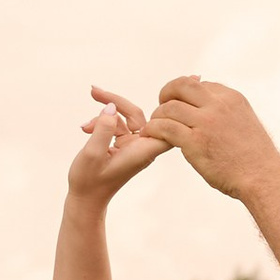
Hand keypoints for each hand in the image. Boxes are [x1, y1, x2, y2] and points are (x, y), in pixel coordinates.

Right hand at [66, 83, 170, 203]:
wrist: (84, 200)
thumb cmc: (88, 181)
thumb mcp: (92, 154)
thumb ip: (104, 128)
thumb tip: (112, 107)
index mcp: (143, 150)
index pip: (168, 124)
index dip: (180, 103)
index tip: (196, 80)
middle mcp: (142, 146)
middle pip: (137, 114)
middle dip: (115, 102)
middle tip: (94, 91)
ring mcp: (133, 145)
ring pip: (124, 118)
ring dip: (103, 114)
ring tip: (83, 125)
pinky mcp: (123, 144)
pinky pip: (116, 125)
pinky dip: (101, 123)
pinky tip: (85, 128)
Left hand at [144, 75, 278, 199]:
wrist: (263, 178)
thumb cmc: (255, 158)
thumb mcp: (245, 122)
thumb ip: (227, 112)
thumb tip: (210, 109)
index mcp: (232, 98)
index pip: (200, 84)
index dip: (186, 94)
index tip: (180, 105)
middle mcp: (218, 105)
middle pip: (181, 86)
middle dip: (167, 93)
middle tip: (161, 106)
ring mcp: (206, 122)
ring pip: (169, 107)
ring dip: (158, 115)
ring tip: (155, 126)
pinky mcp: (194, 142)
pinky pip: (165, 127)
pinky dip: (153, 129)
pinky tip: (151, 135)